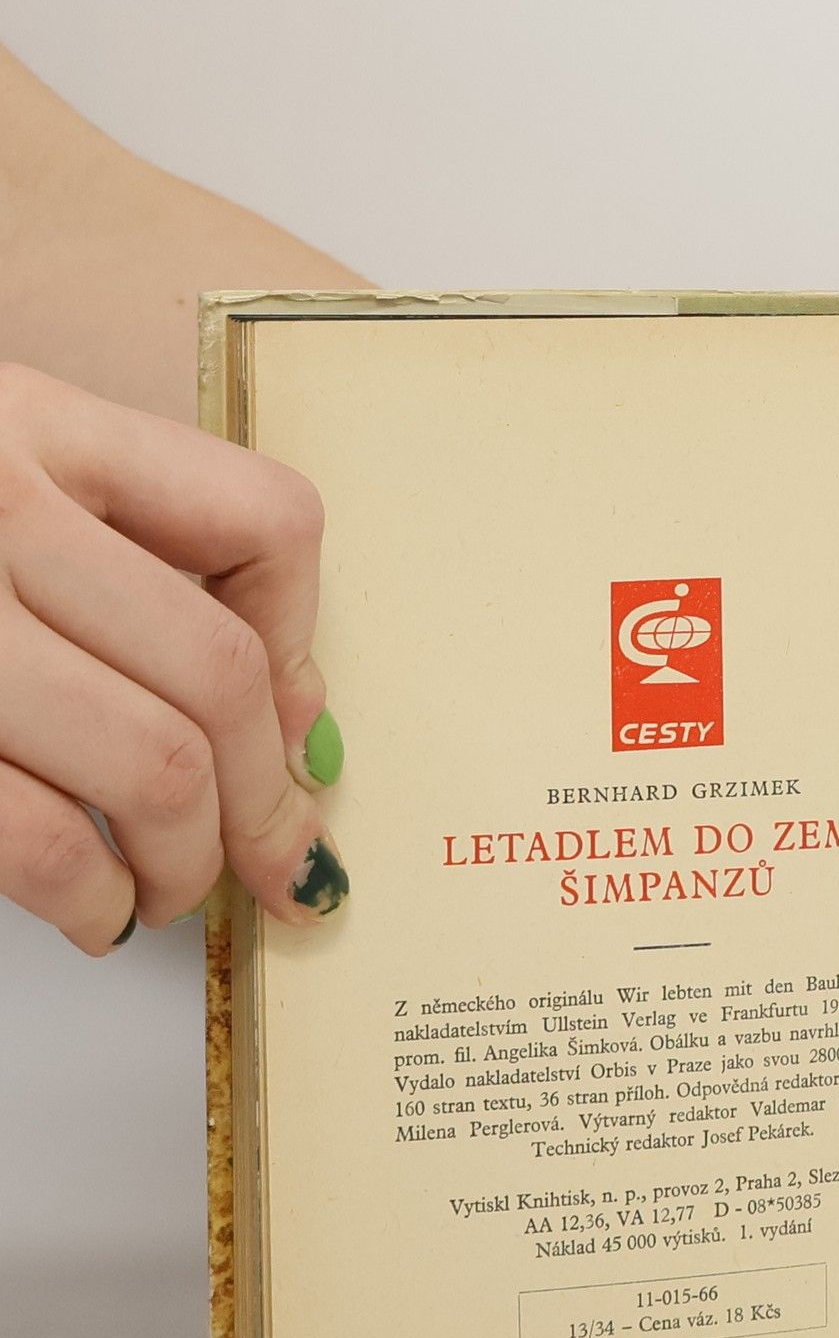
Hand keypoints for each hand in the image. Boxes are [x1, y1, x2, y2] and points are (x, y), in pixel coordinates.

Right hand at [0, 363, 346, 952]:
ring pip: (153, 765)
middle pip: (219, 677)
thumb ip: (135, 568)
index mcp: (32, 425)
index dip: (306, 645)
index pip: (265, 520)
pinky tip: (90, 911)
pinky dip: (91, 899)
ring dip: (187, 864)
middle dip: (264, 801)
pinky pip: (34, 838)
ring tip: (164, 891)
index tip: (294, 729)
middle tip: (266, 863)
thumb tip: (298, 719)